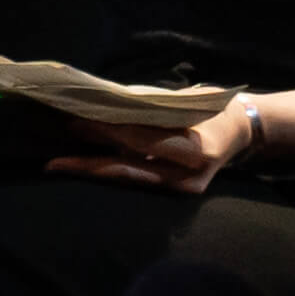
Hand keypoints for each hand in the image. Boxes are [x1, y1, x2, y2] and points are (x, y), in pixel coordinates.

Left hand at [53, 92, 254, 193]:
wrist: (240, 131)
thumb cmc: (208, 108)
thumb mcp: (180, 102)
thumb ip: (143, 107)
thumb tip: (98, 104)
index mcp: (196, 149)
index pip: (142, 141)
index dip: (107, 133)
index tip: (75, 123)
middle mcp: (190, 175)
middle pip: (129, 171)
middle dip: (89, 165)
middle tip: (54, 162)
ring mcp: (184, 188)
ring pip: (130, 181)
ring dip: (94, 173)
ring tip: (60, 167)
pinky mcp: (179, 193)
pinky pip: (138, 182)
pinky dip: (112, 173)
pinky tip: (85, 168)